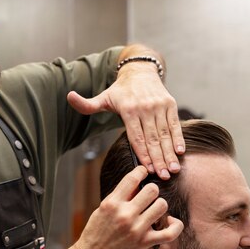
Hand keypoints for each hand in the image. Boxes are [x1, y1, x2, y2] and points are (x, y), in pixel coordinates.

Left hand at [67, 65, 183, 179]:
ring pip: (165, 134)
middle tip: (163, 176)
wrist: (140, 71)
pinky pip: (175, 125)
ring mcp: (159, 106)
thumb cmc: (120, 91)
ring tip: (173, 169)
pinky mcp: (170, 104)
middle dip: (159, 159)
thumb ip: (87, 104)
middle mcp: (145, 107)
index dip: (143, 154)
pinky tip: (181, 153)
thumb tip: (68, 96)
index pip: (136, 136)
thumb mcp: (103, 97)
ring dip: (170, 153)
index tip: (148, 169)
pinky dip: (179, 139)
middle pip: (152, 138)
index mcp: (129, 109)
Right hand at [73, 166, 183, 248]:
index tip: (144, 172)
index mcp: (112, 203)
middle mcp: (125, 214)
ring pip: (162, 205)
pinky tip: (171, 222)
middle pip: (152, 190)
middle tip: (148, 197)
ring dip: (160, 206)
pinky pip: (170, 232)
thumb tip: (139, 183)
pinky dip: (176, 226)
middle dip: (152, 191)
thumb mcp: (102, 210)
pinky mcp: (145, 243)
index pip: (133, 178)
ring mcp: (136, 229)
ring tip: (154, 210)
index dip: (142, 171)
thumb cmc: (96, 232)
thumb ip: (120, 197)